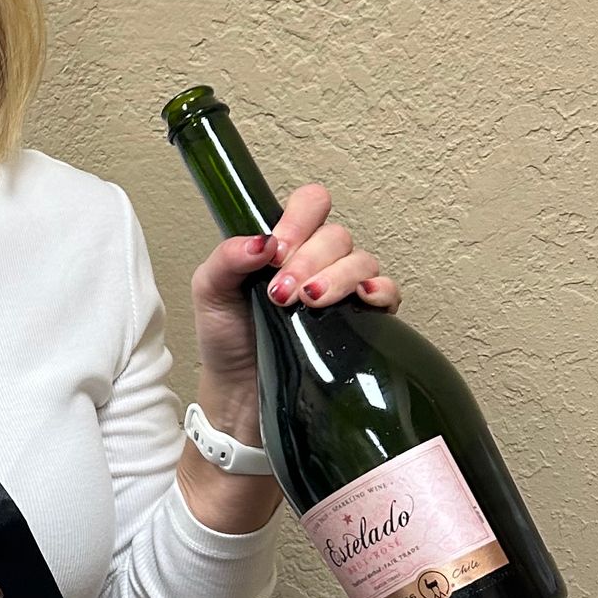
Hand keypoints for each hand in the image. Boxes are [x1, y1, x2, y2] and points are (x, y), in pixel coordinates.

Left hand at [190, 181, 404, 441]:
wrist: (239, 393)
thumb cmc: (226, 339)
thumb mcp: (210, 292)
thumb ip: (227, 258)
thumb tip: (262, 242)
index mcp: (286, 245)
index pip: (311, 205)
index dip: (299, 220)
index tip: (276, 252)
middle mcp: (319, 261)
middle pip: (336, 235)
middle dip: (309, 260)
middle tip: (281, 293)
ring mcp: (343, 289)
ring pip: (361, 260)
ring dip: (337, 277)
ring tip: (308, 303)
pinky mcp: (362, 321)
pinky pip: (387, 292)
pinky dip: (380, 290)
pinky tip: (361, 300)